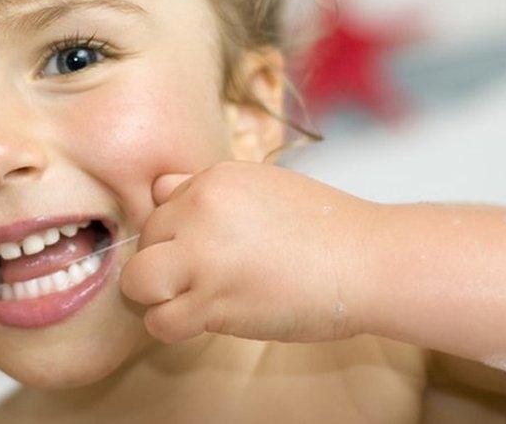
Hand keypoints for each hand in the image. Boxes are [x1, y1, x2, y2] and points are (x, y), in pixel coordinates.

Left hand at [120, 161, 377, 344]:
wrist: (368, 262)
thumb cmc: (326, 229)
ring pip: (137, 281)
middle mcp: (200, 210)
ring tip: (187, 300)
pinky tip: (200, 321)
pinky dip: (172, 326)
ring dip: (156, 295)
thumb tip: (160, 191)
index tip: (204, 250)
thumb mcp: (263, 187)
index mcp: (214, 179)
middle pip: (146, 239)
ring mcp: (203, 255)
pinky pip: (159, 320)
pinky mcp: (212, 300)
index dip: (178, 232)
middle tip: (201, 278)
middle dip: (166, 261)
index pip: (160, 204)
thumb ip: (210, 191)